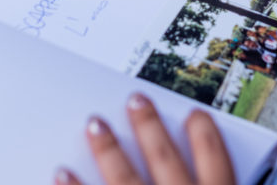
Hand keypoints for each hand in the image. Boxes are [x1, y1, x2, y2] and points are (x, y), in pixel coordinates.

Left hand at [56, 93, 234, 184]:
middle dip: (149, 126)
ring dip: (109, 150)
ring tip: (95, 125)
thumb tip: (208, 178)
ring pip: (125, 180)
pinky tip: (61, 173)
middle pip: (164, 159)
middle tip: (136, 100)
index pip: (215, 160)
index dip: (205, 133)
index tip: (196, 114)